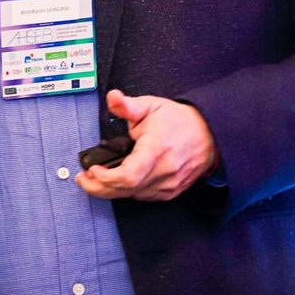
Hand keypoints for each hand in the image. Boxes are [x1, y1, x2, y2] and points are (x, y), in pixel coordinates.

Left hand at [75, 89, 217, 201]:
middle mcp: (164, 170)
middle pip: (125, 190)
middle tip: (84, 179)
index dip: (105, 177)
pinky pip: (143, 196)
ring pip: (132, 196)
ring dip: (111, 190)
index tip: (92, 169)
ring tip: (97, 178)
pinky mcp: (170, 191)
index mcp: (157, 149)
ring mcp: (168, 184)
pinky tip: (120, 181)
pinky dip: (128, 191)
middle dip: (99, 187)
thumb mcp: (152, 105)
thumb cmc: (181, 121)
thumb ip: (128, 105)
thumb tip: (112, 98)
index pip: (128, 175)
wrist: (210, 135)